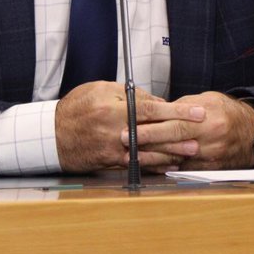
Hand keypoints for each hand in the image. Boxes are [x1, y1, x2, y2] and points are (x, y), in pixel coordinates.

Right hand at [55, 82, 206, 172]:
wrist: (52, 135)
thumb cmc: (76, 108)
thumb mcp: (100, 89)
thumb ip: (130, 94)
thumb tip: (155, 102)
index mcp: (114, 108)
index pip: (154, 109)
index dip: (178, 111)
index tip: (197, 112)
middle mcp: (116, 131)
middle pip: (156, 132)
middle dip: (182, 133)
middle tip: (201, 132)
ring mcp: (114, 150)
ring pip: (150, 151)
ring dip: (173, 152)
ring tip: (192, 151)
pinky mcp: (111, 163)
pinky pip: (138, 164)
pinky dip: (155, 164)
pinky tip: (169, 164)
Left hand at [129, 91, 253, 170]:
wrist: (253, 132)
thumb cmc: (227, 112)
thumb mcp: (206, 100)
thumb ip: (181, 106)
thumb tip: (158, 109)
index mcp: (207, 118)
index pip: (173, 122)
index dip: (150, 126)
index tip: (130, 126)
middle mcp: (208, 139)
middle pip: (170, 141)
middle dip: (144, 141)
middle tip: (123, 140)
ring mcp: (209, 156)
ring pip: (174, 158)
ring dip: (151, 158)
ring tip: (130, 156)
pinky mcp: (209, 169)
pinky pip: (184, 170)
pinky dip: (166, 168)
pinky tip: (150, 166)